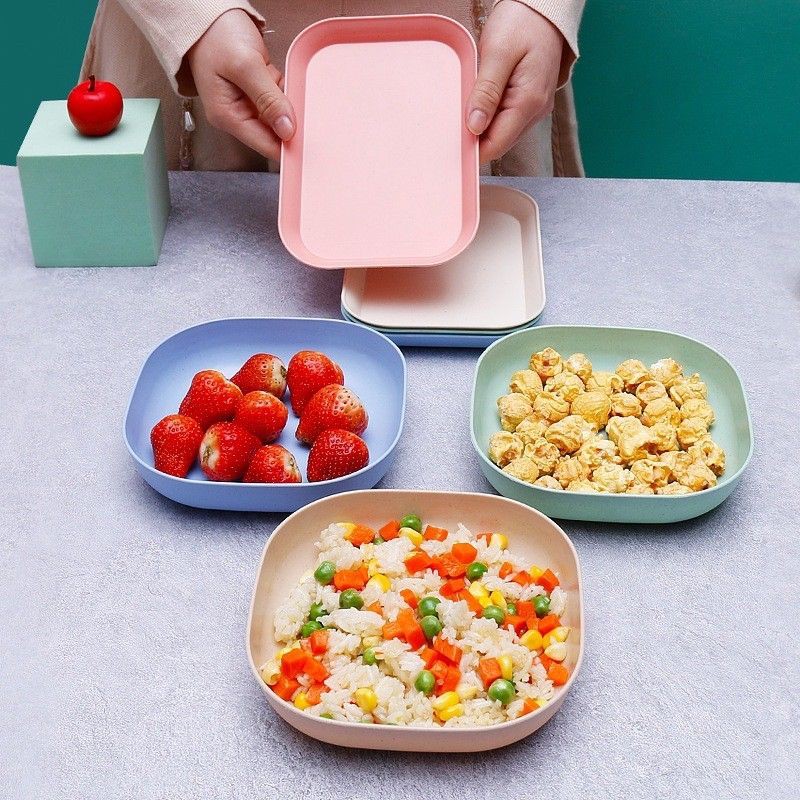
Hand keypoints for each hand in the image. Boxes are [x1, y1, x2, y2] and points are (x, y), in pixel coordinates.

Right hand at [187, 9, 294, 159]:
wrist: (207, 15)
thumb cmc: (215, 36)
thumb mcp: (245, 66)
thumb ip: (268, 99)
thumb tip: (287, 130)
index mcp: (229, 117)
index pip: (266, 146)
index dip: (289, 146)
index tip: (309, 140)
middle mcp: (238, 116)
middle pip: (276, 132)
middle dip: (287, 114)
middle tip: (285, 91)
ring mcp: (248, 104)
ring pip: (281, 114)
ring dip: (284, 96)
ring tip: (268, 72)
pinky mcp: (256, 93)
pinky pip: (279, 98)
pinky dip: (281, 85)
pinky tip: (269, 70)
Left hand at [466, 1, 563, 163]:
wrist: (542, 9)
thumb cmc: (522, 23)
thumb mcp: (498, 54)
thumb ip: (486, 92)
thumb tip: (474, 126)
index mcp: (529, 102)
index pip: (496, 145)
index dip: (472, 148)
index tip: (451, 140)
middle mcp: (535, 111)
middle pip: (497, 142)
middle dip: (474, 136)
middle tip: (453, 116)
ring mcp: (533, 108)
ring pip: (500, 133)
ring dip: (481, 124)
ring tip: (469, 100)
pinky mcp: (528, 102)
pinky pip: (504, 119)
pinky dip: (488, 114)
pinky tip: (480, 97)